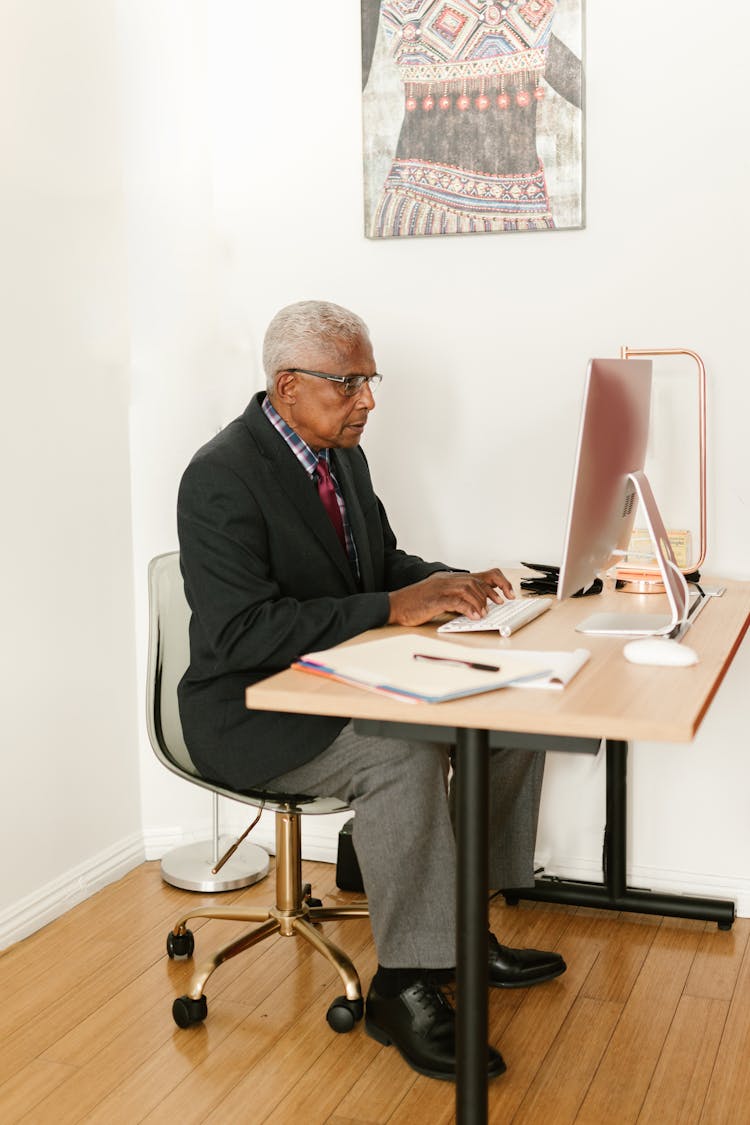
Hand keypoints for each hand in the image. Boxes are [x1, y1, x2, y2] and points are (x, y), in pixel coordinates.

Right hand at [387, 568, 512, 626]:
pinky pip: (456, 601)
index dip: (497, 583)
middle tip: (499, 604)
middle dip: (491, 594)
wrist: (394, 605)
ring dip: (480, 602)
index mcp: (449, 579)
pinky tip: (474, 616)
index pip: (478, 575)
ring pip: (468, 589)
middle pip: (476, 582)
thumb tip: (475, 608)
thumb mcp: (439, 598)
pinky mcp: (434, 599)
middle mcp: (446, 580)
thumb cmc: (414, 604)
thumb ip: (456, 599)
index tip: (507, 595)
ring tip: (484, 613)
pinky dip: (468, 608)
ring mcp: (440, 588)